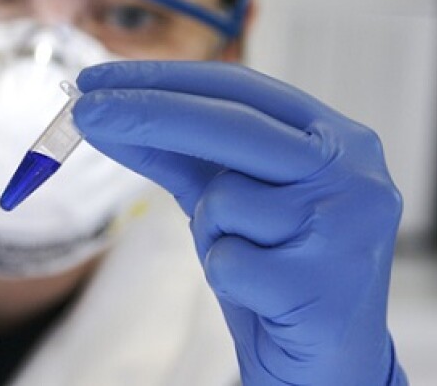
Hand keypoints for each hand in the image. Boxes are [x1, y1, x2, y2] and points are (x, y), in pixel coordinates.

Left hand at [73, 61, 407, 385]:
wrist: (327, 361)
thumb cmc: (276, 269)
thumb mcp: (227, 200)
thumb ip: (178, 154)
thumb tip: (103, 114)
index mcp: (335, 137)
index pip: (239, 86)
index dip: (163, 78)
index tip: (97, 80)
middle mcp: (353, 170)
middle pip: (230, 123)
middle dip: (147, 113)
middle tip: (82, 111)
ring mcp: (346, 226)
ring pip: (224, 200)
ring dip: (212, 231)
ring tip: (251, 257)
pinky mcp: (325, 284)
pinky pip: (228, 261)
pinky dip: (226, 275)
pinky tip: (263, 294)